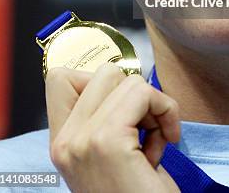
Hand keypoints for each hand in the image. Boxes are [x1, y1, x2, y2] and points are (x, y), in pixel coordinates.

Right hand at [45, 63, 180, 192]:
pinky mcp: (107, 142)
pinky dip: (166, 110)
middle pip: (103, 72)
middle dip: (135, 93)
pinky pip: (143, 93)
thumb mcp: (111, 156)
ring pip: (126, 79)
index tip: (124, 109)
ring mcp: (81, 141)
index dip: (100, 82)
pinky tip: (167, 143)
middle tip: (145, 128)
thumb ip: (104, 120)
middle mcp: (64, 142)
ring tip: (155, 141)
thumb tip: (124, 80)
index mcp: (61, 143)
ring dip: (153, 105)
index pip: (61, 79)